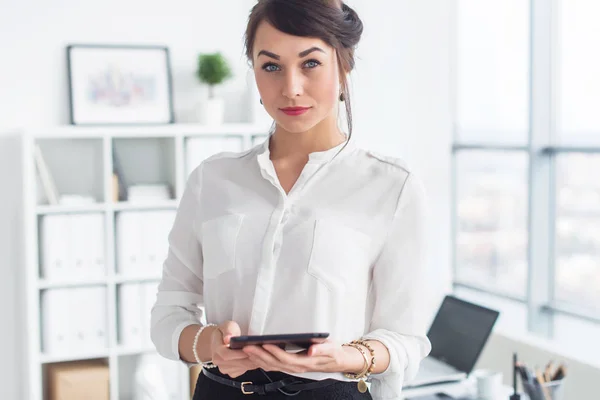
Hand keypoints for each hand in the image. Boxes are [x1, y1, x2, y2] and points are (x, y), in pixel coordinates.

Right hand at [210, 321, 257, 377]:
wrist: (220, 340)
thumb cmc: (225, 331)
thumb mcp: (227, 325)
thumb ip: (228, 331)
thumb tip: (228, 339)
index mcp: (216, 349)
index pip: (226, 355)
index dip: (239, 353)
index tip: (250, 348)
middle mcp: (218, 361)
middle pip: (237, 363)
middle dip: (250, 357)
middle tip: (262, 351)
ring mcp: (224, 369)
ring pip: (242, 368)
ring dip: (253, 361)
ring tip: (262, 353)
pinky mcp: (231, 373)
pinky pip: (243, 371)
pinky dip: (251, 364)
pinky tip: (256, 357)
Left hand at [242, 339, 360, 374]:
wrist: (336, 361)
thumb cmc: (333, 352)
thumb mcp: (331, 348)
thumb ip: (321, 349)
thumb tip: (312, 350)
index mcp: (305, 362)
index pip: (286, 358)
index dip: (274, 352)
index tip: (264, 344)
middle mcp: (296, 367)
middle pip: (274, 363)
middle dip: (260, 355)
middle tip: (247, 346)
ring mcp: (292, 368)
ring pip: (271, 366)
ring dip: (258, 359)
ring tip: (246, 350)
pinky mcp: (289, 367)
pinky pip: (273, 366)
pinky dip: (262, 361)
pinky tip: (254, 356)